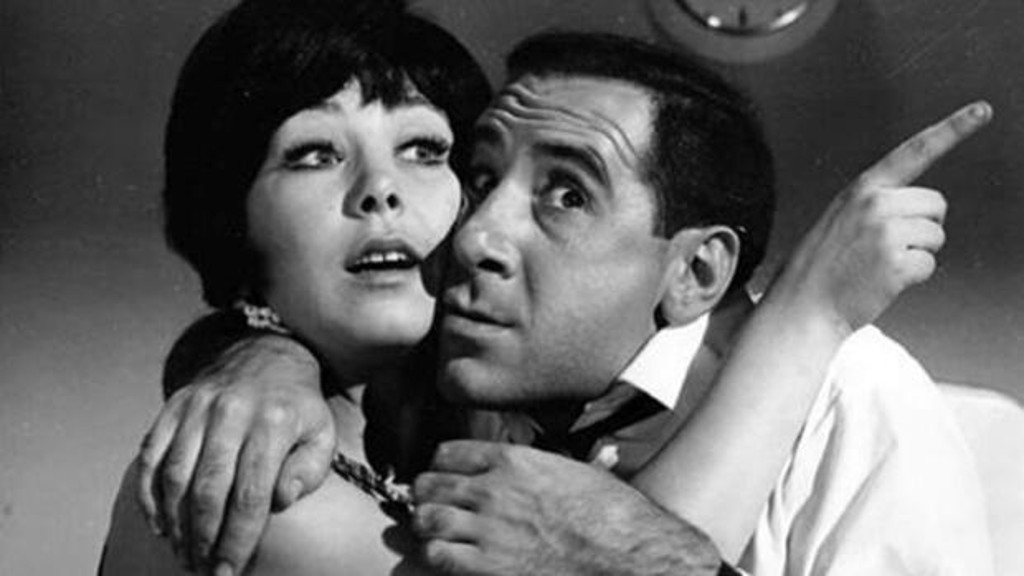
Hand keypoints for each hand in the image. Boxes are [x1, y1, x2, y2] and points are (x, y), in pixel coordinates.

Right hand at [135, 334, 332, 574]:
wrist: (268, 354)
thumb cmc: (297, 407)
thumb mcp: (322, 433)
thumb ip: (309, 470)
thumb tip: (280, 499)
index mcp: (274, 422)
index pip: (251, 493)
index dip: (237, 539)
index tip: (228, 571)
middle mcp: (232, 412)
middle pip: (208, 489)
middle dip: (203, 539)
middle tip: (203, 570)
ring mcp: (198, 407)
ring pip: (175, 475)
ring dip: (176, 523)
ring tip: (184, 554)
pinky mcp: (174, 406)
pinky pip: (151, 456)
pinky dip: (149, 495)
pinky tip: (160, 525)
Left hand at [412, 441, 720, 575]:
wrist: (622, 551)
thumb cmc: (608, 513)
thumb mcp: (571, 470)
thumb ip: (538, 466)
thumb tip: (533, 468)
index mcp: (512, 461)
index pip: (447, 453)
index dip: (441, 466)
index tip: (444, 476)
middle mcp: (492, 490)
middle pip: (428, 485)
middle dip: (427, 496)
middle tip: (433, 505)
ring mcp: (487, 528)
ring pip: (426, 520)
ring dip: (427, 526)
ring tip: (436, 532)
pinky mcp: (487, 566)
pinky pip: (438, 556)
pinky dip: (436, 556)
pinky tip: (449, 557)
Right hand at [774, 101, 991, 333]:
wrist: (801, 305)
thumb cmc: (820, 268)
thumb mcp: (839, 220)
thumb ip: (876, 206)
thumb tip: (923, 211)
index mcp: (861, 189)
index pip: (914, 152)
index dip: (952, 130)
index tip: (982, 111)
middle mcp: (876, 205)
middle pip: (936, 205)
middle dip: (924, 227)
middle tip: (890, 248)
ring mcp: (886, 234)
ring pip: (936, 236)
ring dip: (917, 254)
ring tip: (879, 265)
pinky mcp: (896, 264)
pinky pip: (928, 266)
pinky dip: (911, 277)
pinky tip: (881, 282)